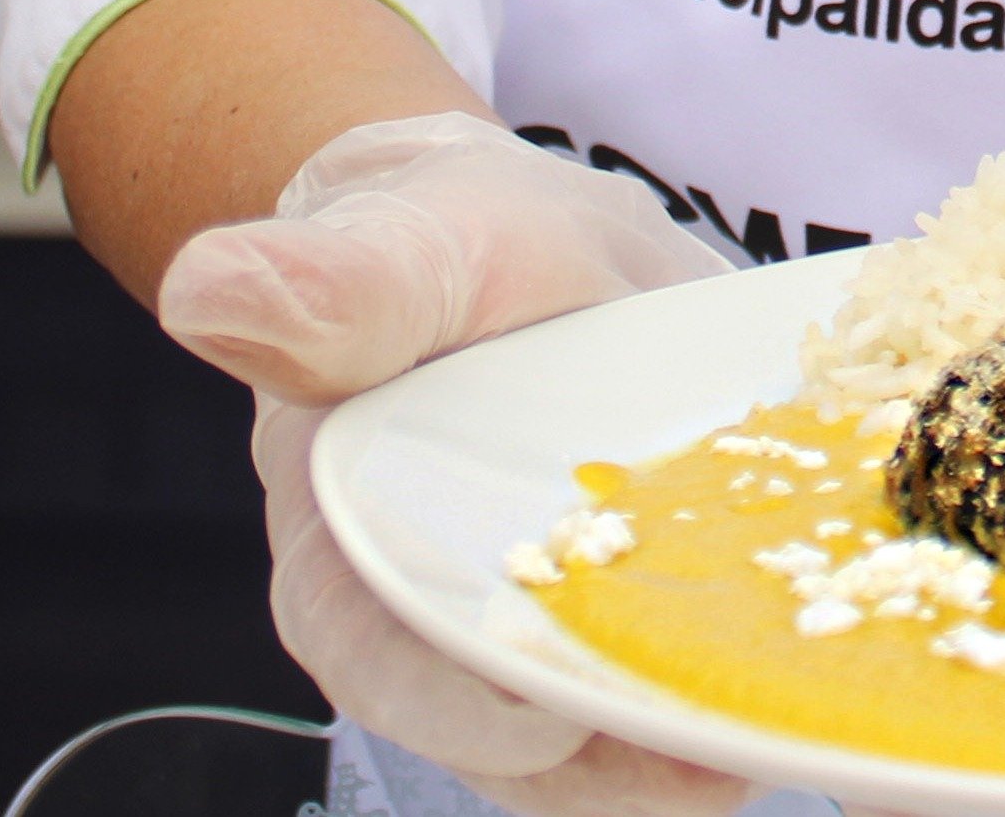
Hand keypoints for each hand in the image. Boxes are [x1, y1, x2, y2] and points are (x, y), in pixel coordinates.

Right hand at [160, 112, 750, 816]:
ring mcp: (520, 646)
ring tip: (781, 732)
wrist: (512, 242)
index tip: (568, 717)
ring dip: (682, 760)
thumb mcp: (411, 240)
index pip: (387, 667)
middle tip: (727, 751)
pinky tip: (796, 693)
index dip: (477, 709)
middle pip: (508, 748)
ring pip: (590, 762)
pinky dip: (720, 718)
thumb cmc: (448, 240)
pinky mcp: (607, 640)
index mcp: (342, 548)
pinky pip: (653, 720)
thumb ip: (333, 281)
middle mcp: (418, 628)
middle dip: (615, 765)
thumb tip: (208, 289)